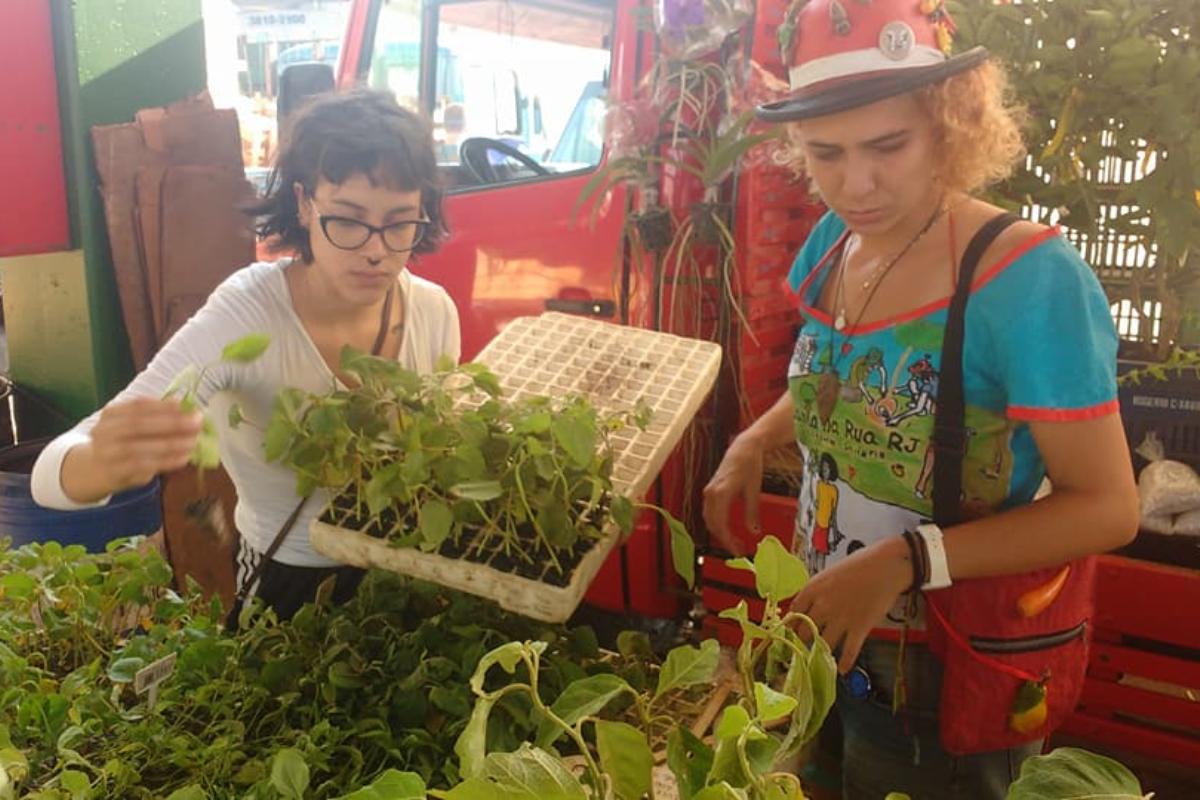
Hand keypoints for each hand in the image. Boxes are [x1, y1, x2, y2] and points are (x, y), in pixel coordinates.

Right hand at [63, 398, 202, 501]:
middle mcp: (104, 431)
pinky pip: (143, 466)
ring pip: (141, 447)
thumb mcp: (132, 425)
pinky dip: (166, 461)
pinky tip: (183, 458)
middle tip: (197, 423)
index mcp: (111, 414)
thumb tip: (185, 406)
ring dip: (172, 444)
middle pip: (139, 425)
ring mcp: (107, 453)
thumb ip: (155, 416)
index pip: (137, 405)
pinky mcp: (115, 472)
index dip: (163, 405)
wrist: (94, 470)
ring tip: (194, 442)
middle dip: (172, 423)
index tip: (186, 406)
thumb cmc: (122, 443)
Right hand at [701, 433, 764, 555]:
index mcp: (720, 494)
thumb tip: (754, 532)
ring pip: (709, 520)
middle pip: (712, 524)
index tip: (738, 550)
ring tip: (734, 542)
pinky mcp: (710, 491)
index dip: (728, 541)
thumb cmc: (750, 466)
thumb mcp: (754, 491)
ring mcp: (708, 492)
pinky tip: (728, 530)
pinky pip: (710, 512)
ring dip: (720, 533)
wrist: (743, 448)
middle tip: (738, 550)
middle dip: (724, 540)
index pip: (720, 525)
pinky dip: (717, 523)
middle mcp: (710, 494)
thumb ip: (752, 513)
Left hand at [790, 536, 911, 672]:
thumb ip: (816, 592)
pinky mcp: (859, 628)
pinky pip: (849, 651)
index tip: (790, 631)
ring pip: (823, 644)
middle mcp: (823, 606)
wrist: (886, 566)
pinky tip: (841, 670)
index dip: (790, 625)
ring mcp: (841, 618)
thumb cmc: (858, 566)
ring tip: (820, 659)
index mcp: (813, 589)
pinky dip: (844, 663)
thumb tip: (807, 607)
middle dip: (803, 641)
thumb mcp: (829, 574)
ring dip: (820, 653)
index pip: (793, 613)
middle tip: (804, 647)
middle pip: (803, 632)